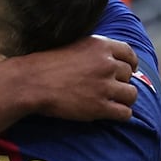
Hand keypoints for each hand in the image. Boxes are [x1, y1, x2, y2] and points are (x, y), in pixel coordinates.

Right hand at [19, 35, 138, 121]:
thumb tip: (108, 59)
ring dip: (123, 99)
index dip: (130, 64)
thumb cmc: (44, 65)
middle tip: (106, 88)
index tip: (126, 70)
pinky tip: (110, 113)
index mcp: (100, 46)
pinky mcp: (99, 106)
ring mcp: (104, 86)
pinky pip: (125, 113)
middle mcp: (106, 64)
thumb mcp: (72, 46)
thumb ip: (93, 51)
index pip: (128, 54)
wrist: (30, 83)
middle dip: (120, 82)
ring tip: (111, 102)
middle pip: (129, 75)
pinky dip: (120, 115)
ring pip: (131, 94)